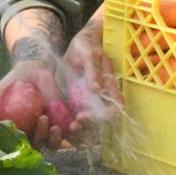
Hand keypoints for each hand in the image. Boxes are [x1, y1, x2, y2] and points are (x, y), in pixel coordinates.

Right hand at [0, 59, 66, 150]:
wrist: (34, 71)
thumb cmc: (15, 81)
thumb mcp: (2, 87)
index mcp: (18, 131)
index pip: (20, 143)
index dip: (23, 142)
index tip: (25, 131)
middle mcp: (34, 134)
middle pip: (39, 145)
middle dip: (42, 137)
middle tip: (42, 119)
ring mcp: (49, 129)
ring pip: (54, 143)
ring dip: (56, 139)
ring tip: (56, 126)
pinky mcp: (63, 122)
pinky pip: (69, 131)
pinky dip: (72, 130)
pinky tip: (74, 123)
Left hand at [61, 21, 123, 143]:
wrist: (79, 44)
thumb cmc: (86, 46)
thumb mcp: (89, 54)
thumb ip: (93, 71)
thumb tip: (96, 90)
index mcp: (110, 86)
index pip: (113, 109)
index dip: (101, 117)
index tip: (82, 115)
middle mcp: (103, 97)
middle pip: (103, 120)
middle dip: (89, 127)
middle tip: (72, 126)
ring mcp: (93, 100)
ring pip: (93, 121)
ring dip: (82, 129)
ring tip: (67, 129)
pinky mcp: (81, 100)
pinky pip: (81, 116)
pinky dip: (74, 123)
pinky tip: (62, 125)